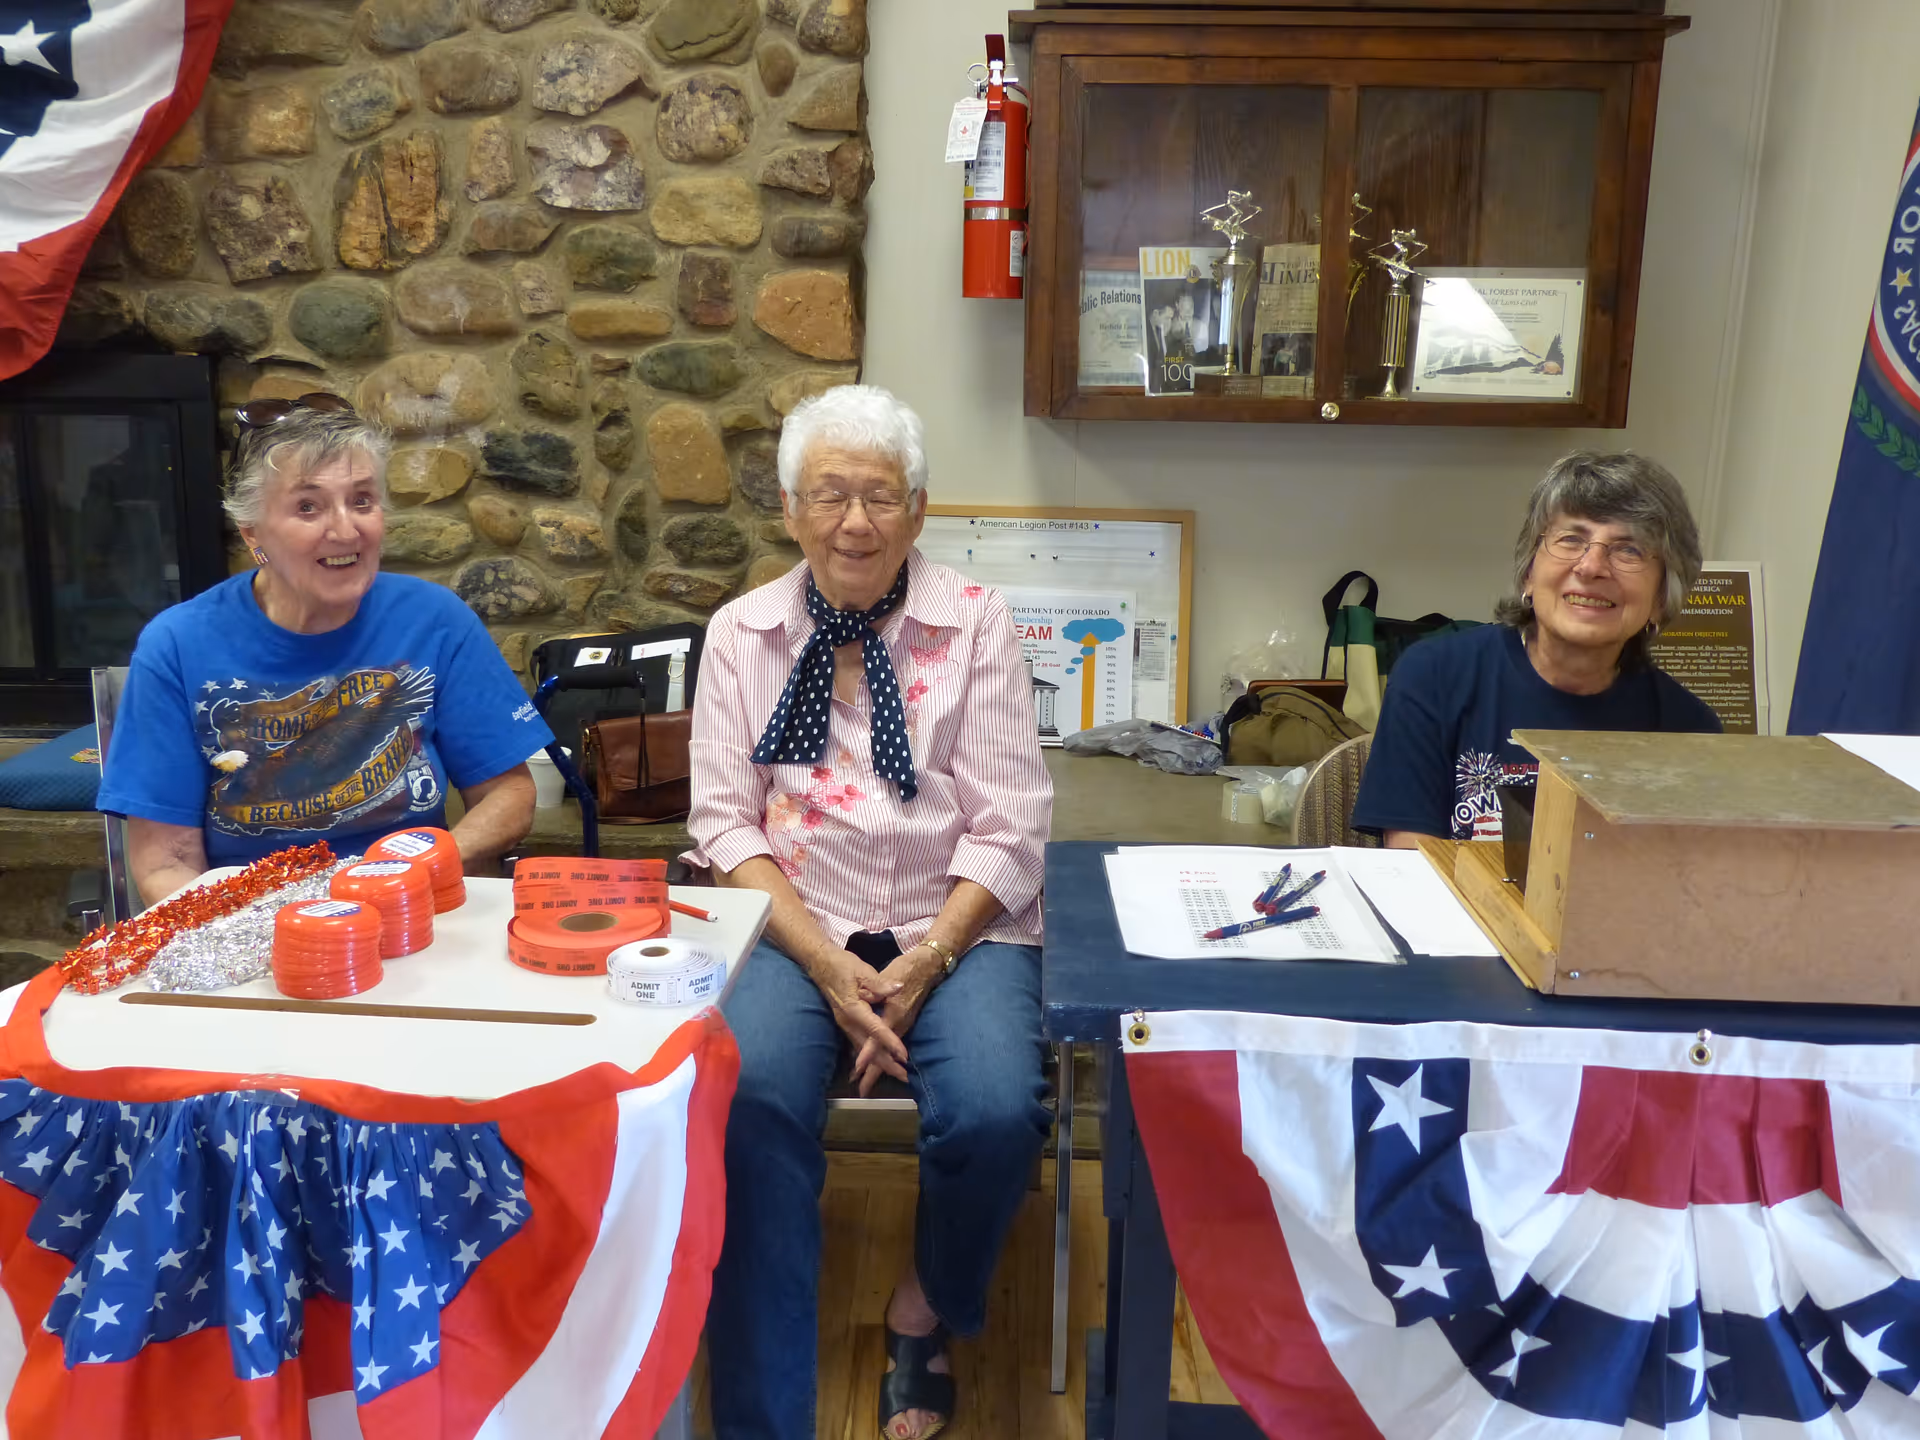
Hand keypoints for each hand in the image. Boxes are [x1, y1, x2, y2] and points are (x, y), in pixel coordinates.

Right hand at [812, 949, 909, 1085]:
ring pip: (862, 1048)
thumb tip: (898, 988)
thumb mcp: (862, 970)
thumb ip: (880, 984)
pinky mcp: (845, 1022)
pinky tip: (877, 1062)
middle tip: (904, 1076)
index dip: (890, 1043)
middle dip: (885, 1064)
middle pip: (867, 1048)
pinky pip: (858, 1043)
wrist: (819, 963)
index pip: (875, 1029)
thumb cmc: (841, 964)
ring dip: (878, 1062)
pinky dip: (869, 1055)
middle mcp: (847, 1021)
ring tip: (896, 1073)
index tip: (904, 1056)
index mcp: (853, 1009)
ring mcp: (844, 1023)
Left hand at [850, 947, 944, 1096]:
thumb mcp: (890, 976)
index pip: (877, 1038)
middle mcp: (899, 1024)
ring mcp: (903, 1024)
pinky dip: (883, 1056)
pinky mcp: (904, 1022)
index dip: (868, 1053)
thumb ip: (878, 988)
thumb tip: (864, 996)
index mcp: (893, 1013)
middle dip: (874, 1072)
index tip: (858, 1069)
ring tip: (866, 1084)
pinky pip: (891, 1045)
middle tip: (863, 1091)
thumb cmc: (906, 969)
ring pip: (888, 1051)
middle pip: (884, 1053)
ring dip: (878, 1068)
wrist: (927, 966)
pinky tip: (877, 1062)